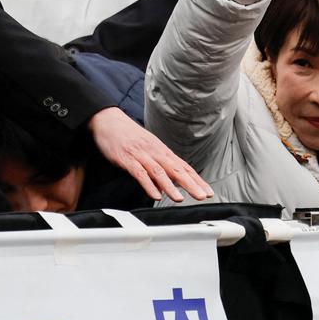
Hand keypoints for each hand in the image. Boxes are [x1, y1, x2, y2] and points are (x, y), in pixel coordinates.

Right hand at [87, 107, 213, 202]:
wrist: (109, 121)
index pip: (185, 168)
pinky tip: (155, 195)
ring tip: (180, 199)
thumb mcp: (149, 151)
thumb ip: (158, 169)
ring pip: (159, 172)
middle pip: (177, 170)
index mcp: (163, 152)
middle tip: (203, 196)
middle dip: (191, 184)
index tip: (209, 192)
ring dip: (171, 186)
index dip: (197, 180)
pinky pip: (139, 173)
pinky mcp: (127, 159)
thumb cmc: (130, 137)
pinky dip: (148, 184)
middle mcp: (156, 153)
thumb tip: (166, 187)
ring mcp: (142, 155)